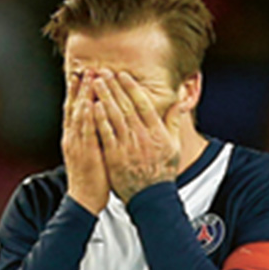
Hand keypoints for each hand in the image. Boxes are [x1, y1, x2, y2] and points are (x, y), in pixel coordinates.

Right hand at [61, 72, 108, 213]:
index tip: (82, 74)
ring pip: (78, 115)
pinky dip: (86, 117)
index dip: (77, 92)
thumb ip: (94, 137)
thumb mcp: (90, 153)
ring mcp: (76, 145)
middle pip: (73, 107)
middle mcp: (72, 138)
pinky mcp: (84, 153)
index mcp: (74, 138)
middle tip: (84, 69)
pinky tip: (89, 103)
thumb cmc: (92, 178)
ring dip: (82, 96)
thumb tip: (100, 122)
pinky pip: (85, 132)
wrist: (84, 199)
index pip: (74, 110)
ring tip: (87, 78)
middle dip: (78, 88)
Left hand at [95, 70, 184, 202]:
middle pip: (126, 106)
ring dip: (104, 98)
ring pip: (114, 117)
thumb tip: (177, 103)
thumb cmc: (162, 172)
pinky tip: (91, 107)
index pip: (142, 103)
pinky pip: (106, 135)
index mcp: (156, 131)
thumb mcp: (174, 146)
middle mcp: (142, 136)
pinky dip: (99, 120)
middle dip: (114, 88)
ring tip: (95, 84)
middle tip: (104, 72)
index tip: (123, 75)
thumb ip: (174, 123)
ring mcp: (127, 146)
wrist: (152, 197)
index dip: (131, 87)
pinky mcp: (115, 157)